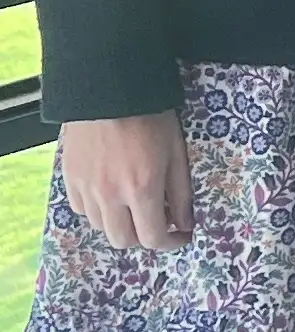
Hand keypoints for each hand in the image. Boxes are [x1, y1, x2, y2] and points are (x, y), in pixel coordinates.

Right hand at [61, 111, 191, 250]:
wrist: (110, 91)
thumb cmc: (151, 116)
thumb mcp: (177, 152)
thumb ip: (181, 192)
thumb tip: (186, 222)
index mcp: (142, 189)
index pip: (153, 237)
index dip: (170, 242)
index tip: (181, 236)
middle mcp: (110, 195)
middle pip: (124, 240)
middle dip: (145, 237)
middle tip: (158, 222)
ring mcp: (86, 188)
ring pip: (101, 228)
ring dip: (121, 225)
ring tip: (135, 206)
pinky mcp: (70, 179)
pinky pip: (82, 210)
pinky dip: (99, 211)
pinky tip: (112, 196)